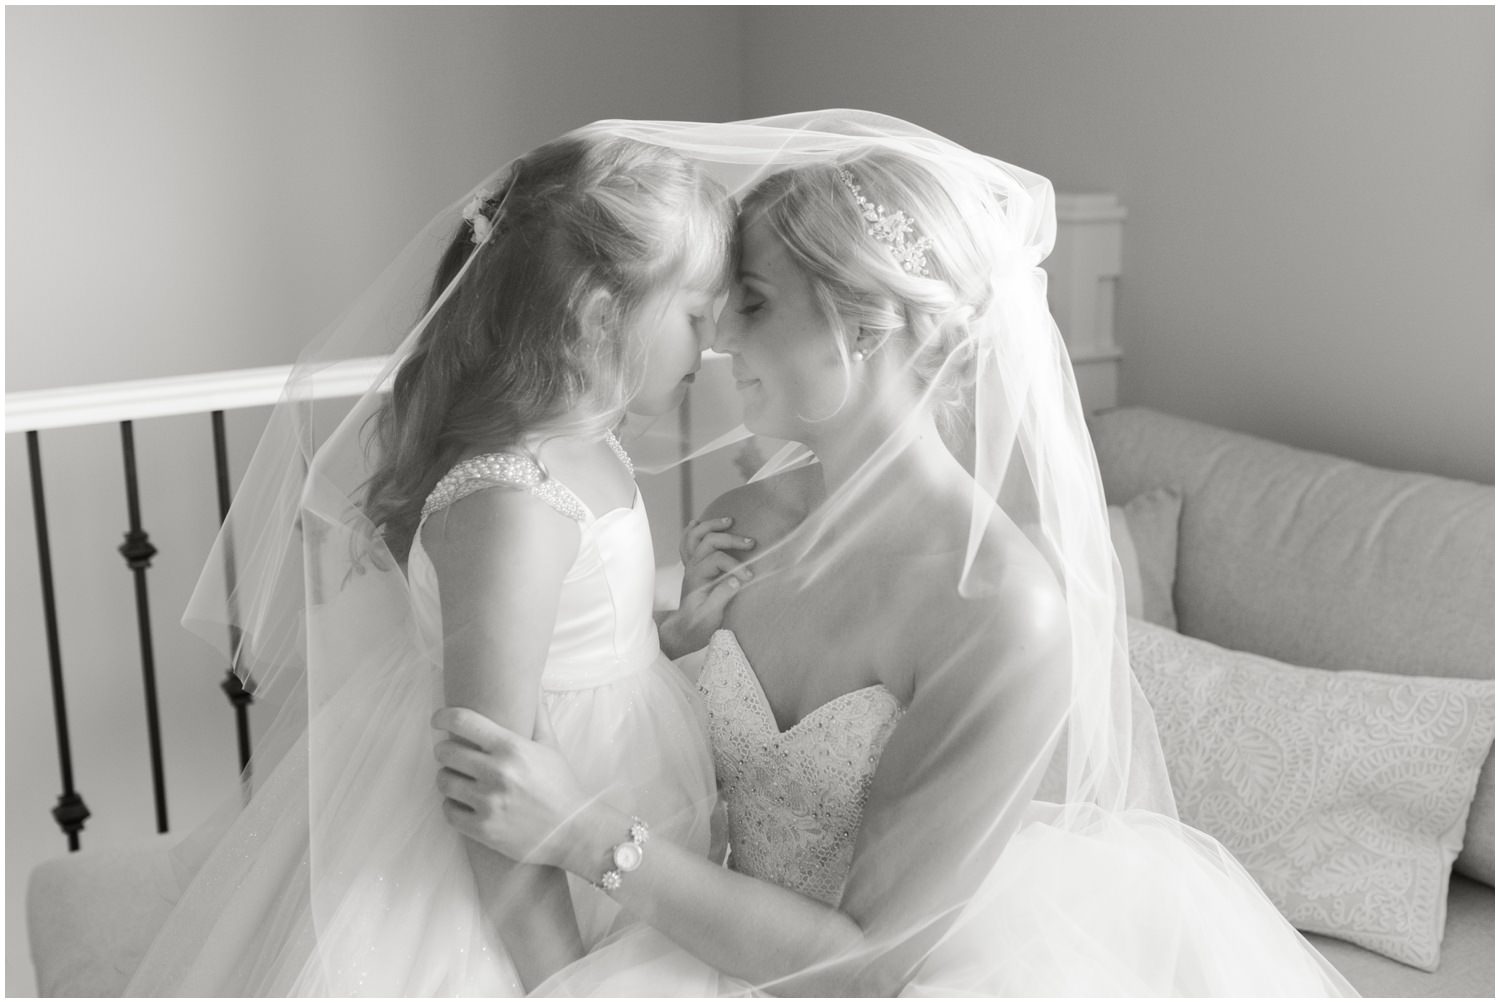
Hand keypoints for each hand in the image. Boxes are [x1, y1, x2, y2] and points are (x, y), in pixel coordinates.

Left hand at [432, 704, 586, 869]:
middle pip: (445, 751)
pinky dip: (451, 806)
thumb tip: (533, 683)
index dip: (443, 716)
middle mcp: (497, 773)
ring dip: (448, 777)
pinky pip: (448, 811)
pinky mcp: (483, 829)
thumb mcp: (550, 745)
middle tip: (451, 753)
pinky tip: (462, 802)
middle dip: (444, 750)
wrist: (572, 830)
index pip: (463, 721)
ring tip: (458, 778)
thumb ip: (536, 713)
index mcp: (512, 747)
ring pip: (443, 781)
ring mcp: (488, 803)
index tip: (437, 719)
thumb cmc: (560, 784)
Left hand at [660, 516, 755, 656]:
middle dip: (731, 539)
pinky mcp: (693, 566)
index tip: (750, 576)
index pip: (718, 559)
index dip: (736, 565)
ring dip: (712, 526)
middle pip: (710, 541)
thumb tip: (736, 579)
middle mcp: (692, 567)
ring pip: (697, 536)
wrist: (685, 630)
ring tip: (730, 521)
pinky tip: (697, 523)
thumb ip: (722, 596)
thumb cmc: (699, 625)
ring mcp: (691, 565)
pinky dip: (692, 531)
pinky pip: (688, 543)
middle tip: (752, 543)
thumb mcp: (711, 615)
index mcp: (697, 577)